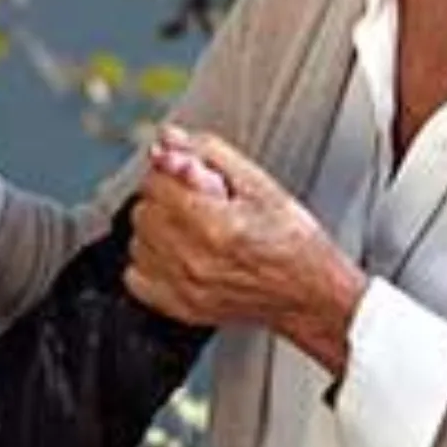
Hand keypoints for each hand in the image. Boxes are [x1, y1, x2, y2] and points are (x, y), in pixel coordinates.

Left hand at [125, 128, 363, 374]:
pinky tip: (178, 255)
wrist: (310, 293)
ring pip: (137, 242)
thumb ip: (208, 155)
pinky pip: (135, 276)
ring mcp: (185, 288)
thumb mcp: (260, 184)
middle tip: (199, 205)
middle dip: (166, 200)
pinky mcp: (180, 307)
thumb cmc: (293, 241)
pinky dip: (151, 262)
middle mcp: (194, 260)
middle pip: (143, 211)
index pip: (156, 182)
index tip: (194, 179)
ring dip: (158, 230)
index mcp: (215, 226)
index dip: (175, 173)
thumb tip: (168, 139)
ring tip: (193, 231)